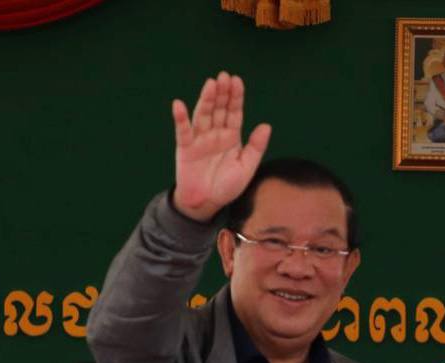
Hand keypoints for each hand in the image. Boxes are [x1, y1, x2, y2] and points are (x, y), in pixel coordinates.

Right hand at [171, 71, 270, 221]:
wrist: (206, 204)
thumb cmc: (227, 187)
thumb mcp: (246, 168)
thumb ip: (255, 147)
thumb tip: (266, 125)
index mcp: (232, 137)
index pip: (234, 112)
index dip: (236, 97)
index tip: (237, 81)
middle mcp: (215, 134)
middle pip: (219, 109)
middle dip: (222, 93)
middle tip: (224, 76)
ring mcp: (200, 139)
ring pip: (203, 115)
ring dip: (206, 99)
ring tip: (210, 84)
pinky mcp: (185, 148)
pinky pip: (183, 131)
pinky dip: (180, 118)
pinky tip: (179, 105)